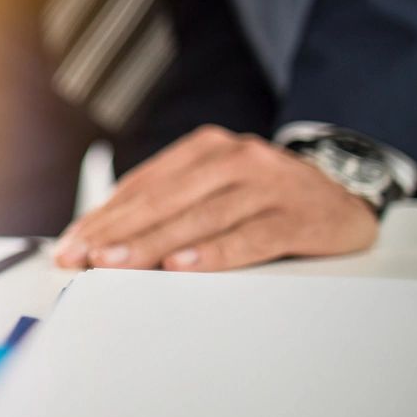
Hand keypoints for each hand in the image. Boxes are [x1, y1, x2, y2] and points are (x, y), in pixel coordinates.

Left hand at [53, 125, 377, 271]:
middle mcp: (235, 158)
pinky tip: (184, 266)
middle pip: (164, 200)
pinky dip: (214, 253)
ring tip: (116, 264)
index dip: (103, 218)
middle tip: (82, 258)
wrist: (346, 191)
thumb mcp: (216, 187)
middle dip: (116, 233)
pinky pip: (250, 236)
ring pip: (200, 218)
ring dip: (152, 244)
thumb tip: (104, 238)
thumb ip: (168, 205)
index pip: (143, 186)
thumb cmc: (266, 197)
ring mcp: (269, 184)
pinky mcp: (299, 215)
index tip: (70, 245)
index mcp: (206, 149)